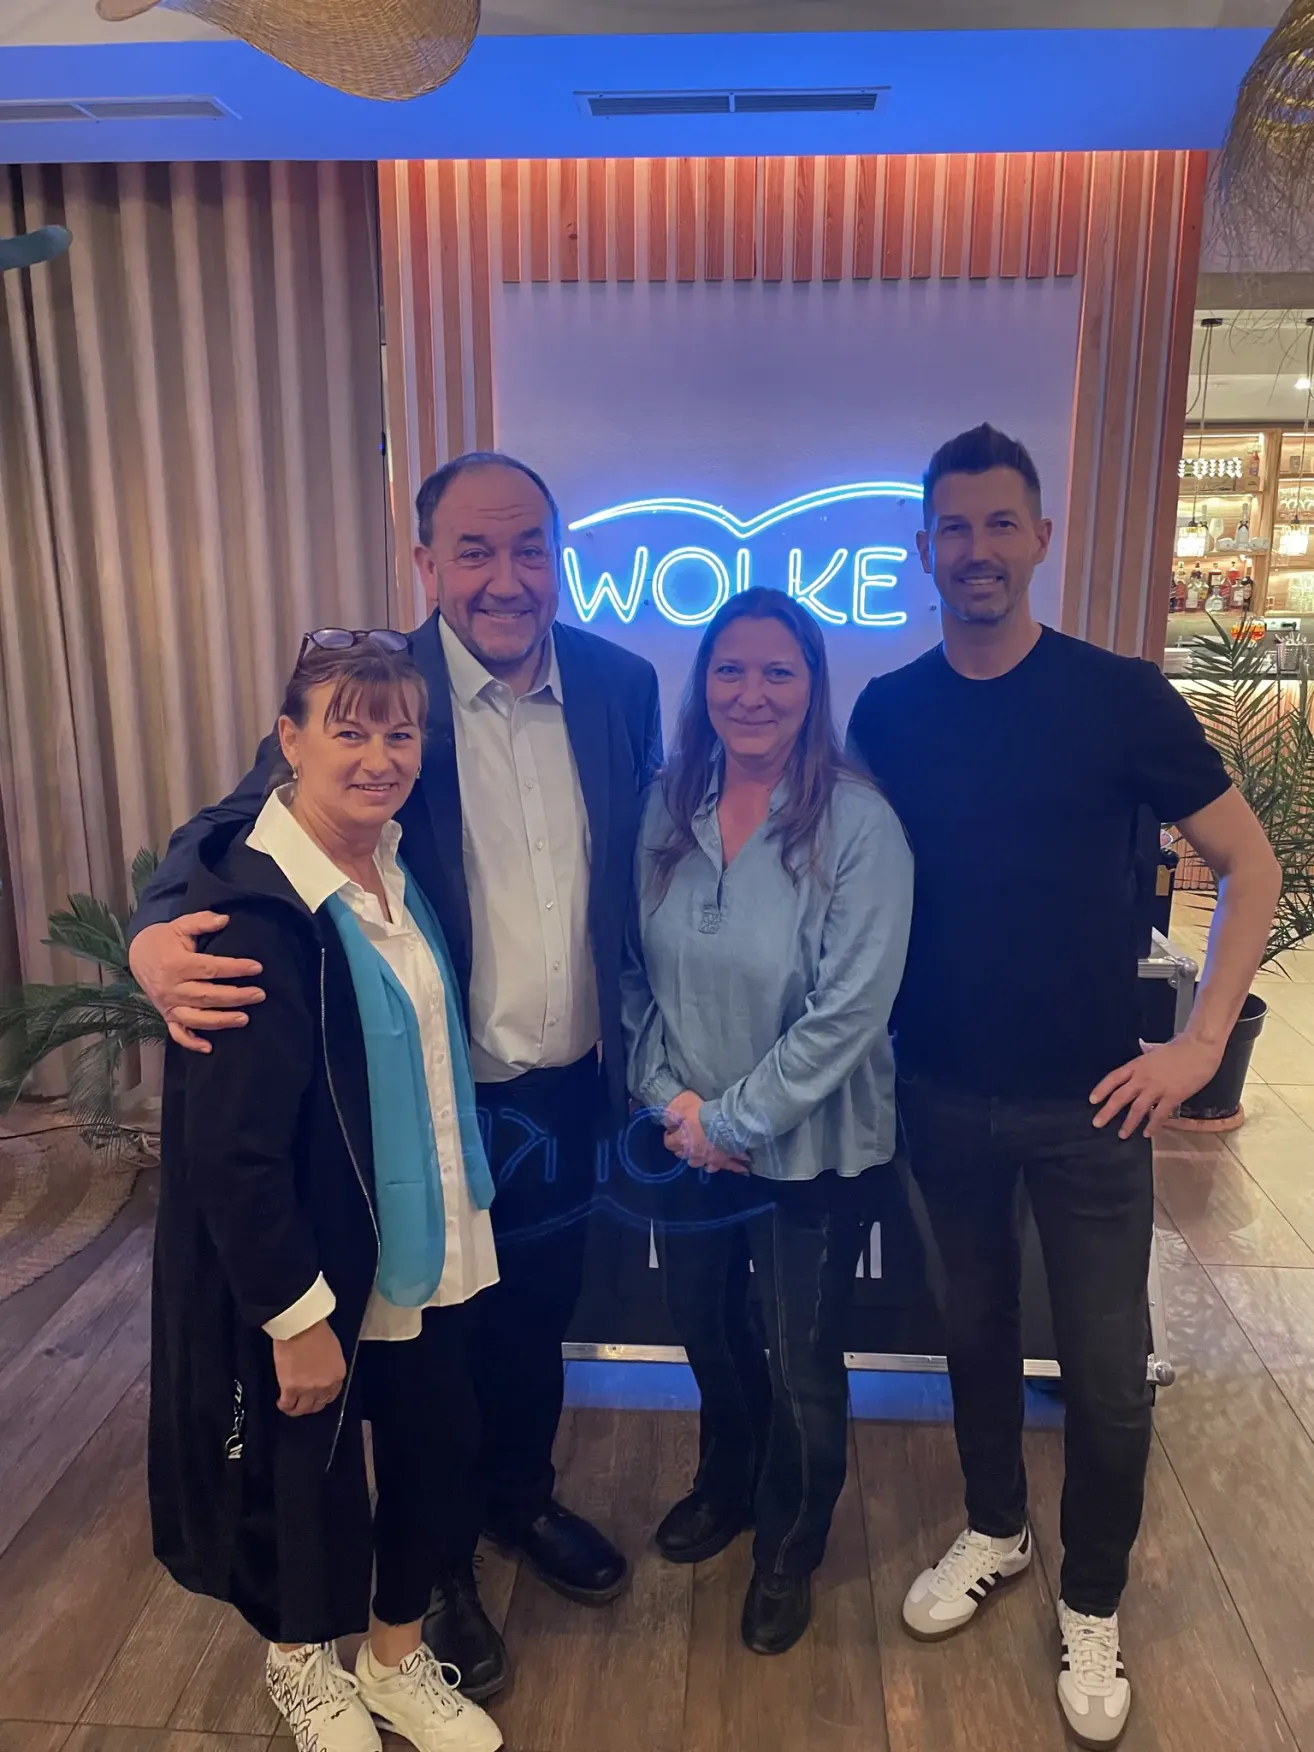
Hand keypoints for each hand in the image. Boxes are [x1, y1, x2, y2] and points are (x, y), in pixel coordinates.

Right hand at [129, 915, 264, 1052]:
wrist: (138, 954)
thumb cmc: (164, 939)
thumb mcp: (180, 925)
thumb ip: (202, 921)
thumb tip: (225, 919)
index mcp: (176, 964)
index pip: (210, 969)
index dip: (235, 968)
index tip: (257, 967)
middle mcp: (171, 988)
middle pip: (207, 996)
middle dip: (235, 996)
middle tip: (260, 994)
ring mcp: (168, 1004)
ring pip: (196, 1018)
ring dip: (220, 1021)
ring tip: (245, 1019)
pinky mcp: (166, 1015)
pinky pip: (177, 1033)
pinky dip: (191, 1042)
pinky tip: (209, 1048)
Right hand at [272, 1320, 346, 1416]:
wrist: (300, 1327)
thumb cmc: (316, 1331)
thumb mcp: (332, 1350)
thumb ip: (330, 1367)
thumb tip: (322, 1373)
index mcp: (337, 1375)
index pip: (331, 1395)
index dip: (322, 1398)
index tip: (316, 1397)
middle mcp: (324, 1386)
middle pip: (317, 1405)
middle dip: (310, 1405)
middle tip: (303, 1402)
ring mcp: (307, 1389)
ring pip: (302, 1409)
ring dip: (296, 1409)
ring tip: (290, 1405)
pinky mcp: (290, 1389)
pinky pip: (287, 1404)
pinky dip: (284, 1406)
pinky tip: (281, 1402)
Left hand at [662, 1091, 748, 1172]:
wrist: (726, 1122)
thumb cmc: (703, 1113)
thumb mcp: (683, 1107)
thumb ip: (673, 1116)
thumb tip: (667, 1123)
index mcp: (681, 1141)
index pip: (669, 1143)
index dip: (669, 1137)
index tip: (671, 1132)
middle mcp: (692, 1153)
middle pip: (683, 1155)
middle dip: (682, 1148)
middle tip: (685, 1140)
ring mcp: (707, 1159)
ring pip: (698, 1163)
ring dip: (698, 1158)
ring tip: (701, 1154)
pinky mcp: (722, 1161)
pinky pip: (726, 1167)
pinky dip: (729, 1166)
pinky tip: (737, 1168)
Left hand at [1089, 1033, 1224, 1138]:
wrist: (1200, 1047)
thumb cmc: (1180, 1047)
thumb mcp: (1156, 1051)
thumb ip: (1146, 1059)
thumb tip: (1141, 1058)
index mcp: (1137, 1064)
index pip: (1114, 1078)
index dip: (1101, 1089)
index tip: (1092, 1100)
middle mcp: (1143, 1077)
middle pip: (1120, 1096)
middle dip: (1107, 1111)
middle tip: (1097, 1123)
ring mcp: (1157, 1087)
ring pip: (1137, 1109)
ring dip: (1128, 1123)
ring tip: (1122, 1135)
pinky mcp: (1173, 1096)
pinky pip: (1159, 1114)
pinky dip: (1153, 1125)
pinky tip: (1147, 1133)